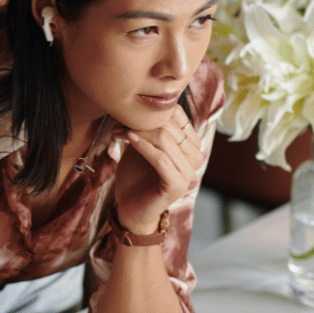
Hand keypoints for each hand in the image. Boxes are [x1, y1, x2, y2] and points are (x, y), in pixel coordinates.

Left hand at [114, 105, 203, 234]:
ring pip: (165, 141)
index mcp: (191, 144)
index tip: (126, 111)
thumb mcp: (140, 146)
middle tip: (118, 121)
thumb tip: (132, 103)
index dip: (153, 110)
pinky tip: (129, 139)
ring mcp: (189, 172)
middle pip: (171, 127)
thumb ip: (144, 128)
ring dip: (139, 132)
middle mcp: (195, 156)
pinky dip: (144, 147)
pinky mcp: (177, 185)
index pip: (178, 116)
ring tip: (120, 129)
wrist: (130, 209)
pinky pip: (161, 160)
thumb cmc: (135, 176)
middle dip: (142, 121)